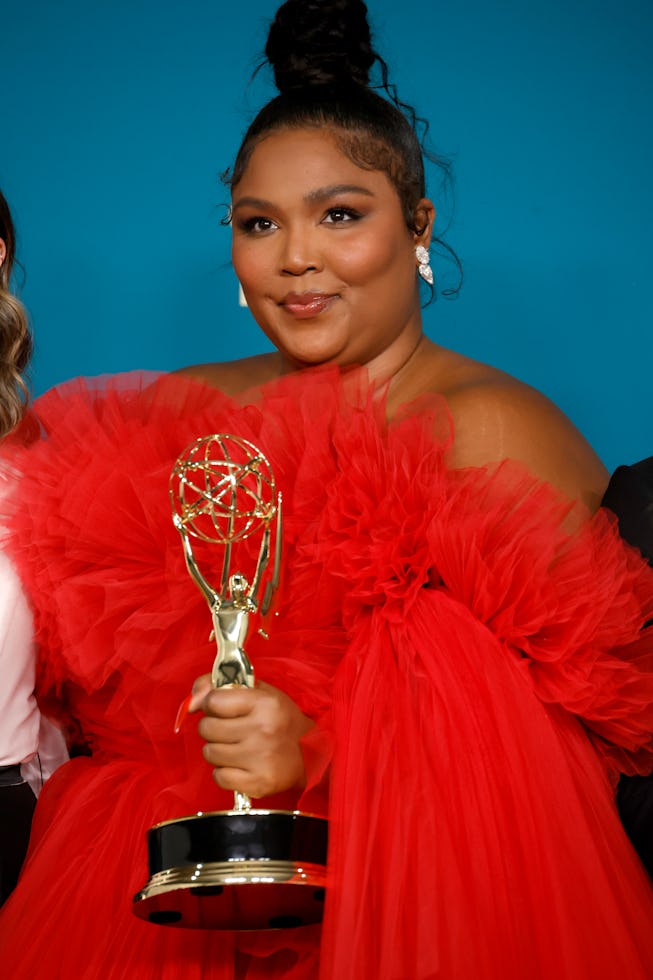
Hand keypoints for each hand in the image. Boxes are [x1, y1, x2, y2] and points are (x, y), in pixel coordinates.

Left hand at [188, 676, 313, 797]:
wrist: (311, 755)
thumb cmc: (281, 720)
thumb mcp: (259, 692)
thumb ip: (222, 686)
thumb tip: (191, 700)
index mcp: (264, 703)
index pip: (213, 701)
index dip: (211, 704)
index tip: (220, 709)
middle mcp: (262, 729)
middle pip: (207, 728)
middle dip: (213, 728)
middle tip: (230, 729)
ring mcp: (260, 758)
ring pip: (210, 753)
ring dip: (218, 750)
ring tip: (237, 747)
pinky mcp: (258, 783)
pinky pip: (219, 777)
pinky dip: (225, 772)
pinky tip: (240, 765)